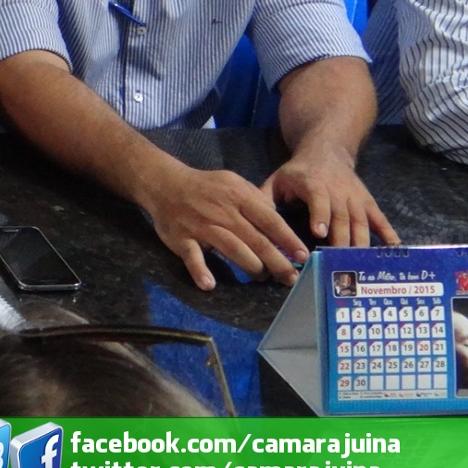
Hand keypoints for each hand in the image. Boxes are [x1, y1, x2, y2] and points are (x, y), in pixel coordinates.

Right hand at [141, 164, 307, 290]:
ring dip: (251, 268)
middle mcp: (223, 212)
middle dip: (277, 262)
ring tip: (262, 278)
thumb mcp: (234, 182)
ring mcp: (201, 226)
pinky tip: (209, 284)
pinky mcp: (181, 238)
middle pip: (256, 240)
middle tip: (291, 278)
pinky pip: (192, 256)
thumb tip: (278, 221)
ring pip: (232, 249)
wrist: (164, 183)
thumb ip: (256, 200)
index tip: (303, 256)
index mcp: (238, 197)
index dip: (288, 240)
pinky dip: (200, 270)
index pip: (270, 220)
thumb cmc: (205, 186)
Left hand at [261, 152, 398, 248]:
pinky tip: (394, 250)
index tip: (319, 233)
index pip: (318, 199)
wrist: (327, 151)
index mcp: (313, 184)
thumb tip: (252, 221)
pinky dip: (388, 233)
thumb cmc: (297, 172)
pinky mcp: (368, 202)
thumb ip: (264, 198)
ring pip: (361, 221)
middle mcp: (337, 191)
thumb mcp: (277, 179)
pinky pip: (379, 219)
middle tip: (339, 260)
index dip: (320, 215)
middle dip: (341, 238)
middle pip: (342, 216)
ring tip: (360, 264)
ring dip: (362, 242)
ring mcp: (355, 198)